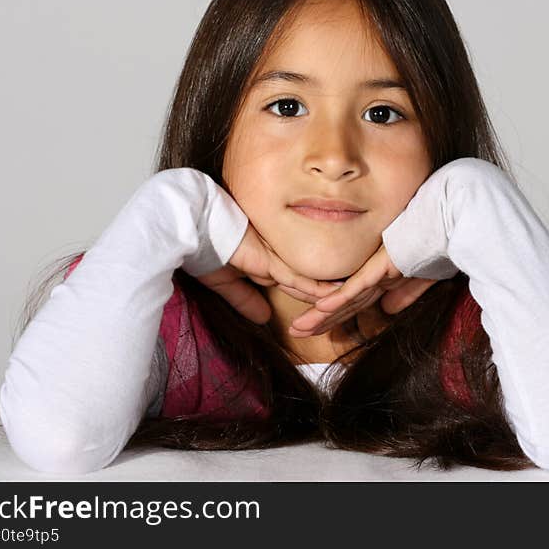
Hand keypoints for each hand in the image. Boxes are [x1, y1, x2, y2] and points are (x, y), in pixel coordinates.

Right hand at [195, 222, 342, 324]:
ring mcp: (277, 257)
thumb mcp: (225, 283)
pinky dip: (316, 290)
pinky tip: (336, 296)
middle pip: (309, 280)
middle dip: (330, 294)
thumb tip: (264, 319)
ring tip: (355, 299)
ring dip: (330, 294)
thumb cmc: (204, 250)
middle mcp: (277, 257)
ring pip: (310, 280)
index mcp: (268, 260)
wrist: (192, 229)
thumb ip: (245, 300)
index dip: (313, 292)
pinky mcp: (271, 261)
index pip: (297, 279)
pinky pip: (299, 279)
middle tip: (354, 301)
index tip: (332, 302)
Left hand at [287, 242, 438, 336]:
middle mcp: (374, 273)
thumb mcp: (422, 277)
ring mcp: (376, 269)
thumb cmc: (437, 245)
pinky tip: (321, 309)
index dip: (335, 316)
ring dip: (320, 316)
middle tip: (296, 331)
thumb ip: (406, 294)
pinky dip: (339, 299)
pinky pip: (357, 287)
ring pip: (343, 299)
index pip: (354, 300)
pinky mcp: (382, 266)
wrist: (448, 223)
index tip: (317, 326)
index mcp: (381, 275)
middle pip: (342, 302)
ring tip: (298, 329)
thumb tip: (389, 310)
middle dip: (319, 320)